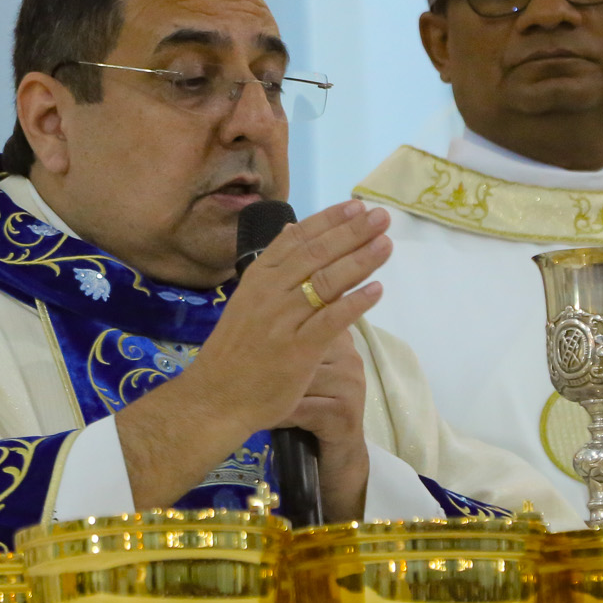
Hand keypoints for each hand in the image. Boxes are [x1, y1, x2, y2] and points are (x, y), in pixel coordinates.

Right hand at [115, 199, 390, 507]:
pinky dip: (355, 303)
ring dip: (360, 260)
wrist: (215, 397)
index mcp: (258, 277)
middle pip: (317, 254)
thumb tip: (293, 230)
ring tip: (386, 244)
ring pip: (327, 281)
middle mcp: (270, 292)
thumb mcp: (248, 300)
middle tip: (381, 217)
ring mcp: (283, 320)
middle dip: (352, 232)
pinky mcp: (298, 349)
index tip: (356, 206)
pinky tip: (377, 290)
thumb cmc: (236, 350)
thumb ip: (274, 268)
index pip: (297, 239)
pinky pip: (331, 320)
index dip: (329, 220)